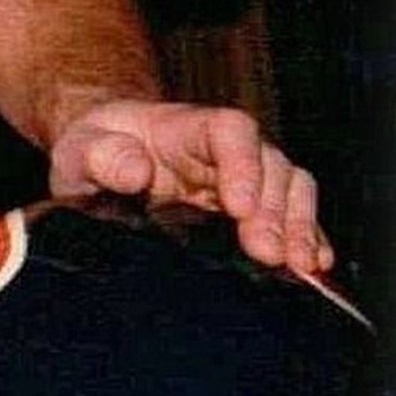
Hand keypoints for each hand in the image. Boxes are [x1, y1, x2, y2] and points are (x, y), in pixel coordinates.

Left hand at [46, 97, 330, 274]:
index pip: (231, 131)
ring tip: (297, 265)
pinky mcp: (255, 210)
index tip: (238, 205)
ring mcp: (247, 178)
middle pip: (272, 164)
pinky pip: (295, 217)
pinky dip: (308, 240)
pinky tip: (314, 268)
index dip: (243, 164)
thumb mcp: (81, 150)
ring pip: (293, 188)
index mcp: (188, 127)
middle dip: (275, 209)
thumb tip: (137, 171)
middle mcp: (227, 151)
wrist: (102, 164)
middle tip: (266, 252)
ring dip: (299, 226)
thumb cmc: (95, 151)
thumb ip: (102, 156)